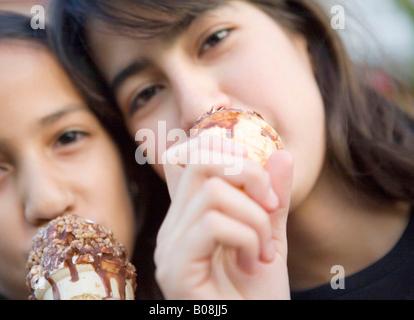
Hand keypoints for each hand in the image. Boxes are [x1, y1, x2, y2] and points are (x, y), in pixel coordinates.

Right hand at [154, 137, 292, 298]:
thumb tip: (282, 154)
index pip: (191, 157)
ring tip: (262, 252)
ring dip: (255, 218)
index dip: (224, 148)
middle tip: (270, 206)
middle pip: (201, 159)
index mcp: (189, 217)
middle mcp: (172, 227)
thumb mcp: (272, 239)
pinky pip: (213, 224)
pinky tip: (253, 264)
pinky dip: (247, 238)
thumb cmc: (259, 297)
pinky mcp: (175, 269)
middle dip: (248, 173)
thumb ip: (273, 199)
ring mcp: (169, 248)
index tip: (258, 182)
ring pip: (213, 192)